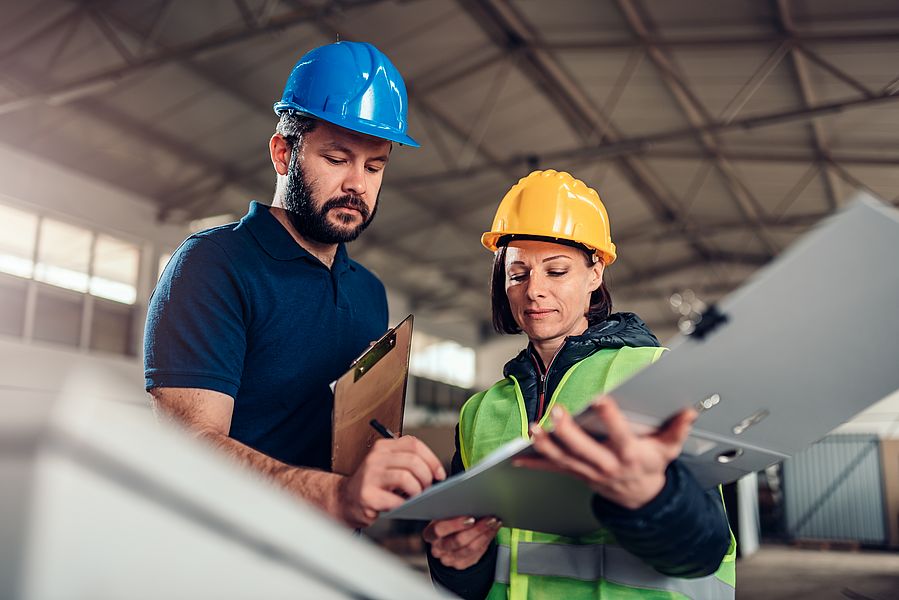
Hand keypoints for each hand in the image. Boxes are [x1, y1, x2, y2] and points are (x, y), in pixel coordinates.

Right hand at [337, 436, 445, 527]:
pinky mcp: (367, 494)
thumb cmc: (374, 485)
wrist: (345, 500)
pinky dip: (404, 504)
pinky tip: (402, 505)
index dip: (432, 460)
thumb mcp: (389, 466)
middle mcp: (376, 457)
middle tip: (426, 488)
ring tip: (415, 497)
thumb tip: (436, 472)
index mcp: (384, 447)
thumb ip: (409, 463)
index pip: (414, 444)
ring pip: (406, 477)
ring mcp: (370, 475)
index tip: (439, 474)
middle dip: (426, 477)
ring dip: (417, 490)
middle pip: (413, 461)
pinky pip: (395, 499)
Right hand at [423, 516, 501, 569]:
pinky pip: (476, 554)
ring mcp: (448, 559)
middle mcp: (438, 549)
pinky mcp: (460, 564)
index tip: (471, 517)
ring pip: (470, 548)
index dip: (455, 524)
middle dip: (477, 529)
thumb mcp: (443, 514)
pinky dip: (487, 541)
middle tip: (489, 518)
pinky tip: (492, 531)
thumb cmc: (446, 521)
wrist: (448, 537)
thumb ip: (451, 510)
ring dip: (485, 534)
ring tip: (494, 523)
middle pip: (458, 541)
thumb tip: (468, 501)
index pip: (439, 530)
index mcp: (430, 534)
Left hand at [515, 397, 695, 508]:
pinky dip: (534, 463)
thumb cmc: (651, 466)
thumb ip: (677, 429)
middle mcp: (606, 464)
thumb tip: (689, 410)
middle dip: (568, 431)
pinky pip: (552, 469)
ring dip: (546, 444)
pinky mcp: (576, 474)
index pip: (620, 435)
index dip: (610, 418)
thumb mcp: (668, 449)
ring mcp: (588, 471)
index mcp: (629, 454)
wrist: (641, 498)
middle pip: (584, 449)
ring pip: (564, 459)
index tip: (600, 399)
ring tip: (533, 429)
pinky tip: (516, 457)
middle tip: (556, 412)